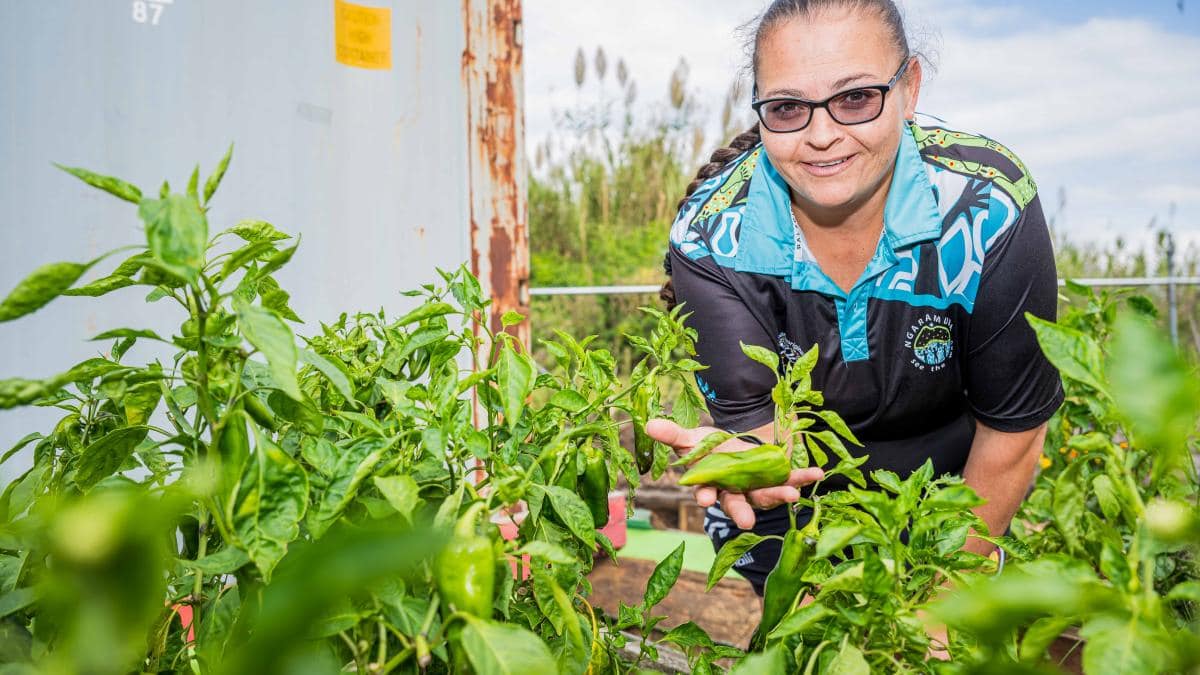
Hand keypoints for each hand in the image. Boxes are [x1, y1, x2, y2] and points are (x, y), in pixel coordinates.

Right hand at [645, 418, 822, 529]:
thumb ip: (673, 435)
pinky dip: (803, 478)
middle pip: (737, 505)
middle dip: (741, 512)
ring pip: (766, 496)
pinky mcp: (776, 479)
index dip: (705, 495)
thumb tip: (649, 424)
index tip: (705, 498)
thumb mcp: (692, 438)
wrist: (736, 443)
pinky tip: (816, 474)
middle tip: (746, 521)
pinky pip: (790, 480)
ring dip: (779, 496)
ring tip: (792, 495)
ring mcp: (757, 487)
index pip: (706, 493)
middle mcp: (734, 492)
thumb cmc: (709, 447)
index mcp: (711, 484)